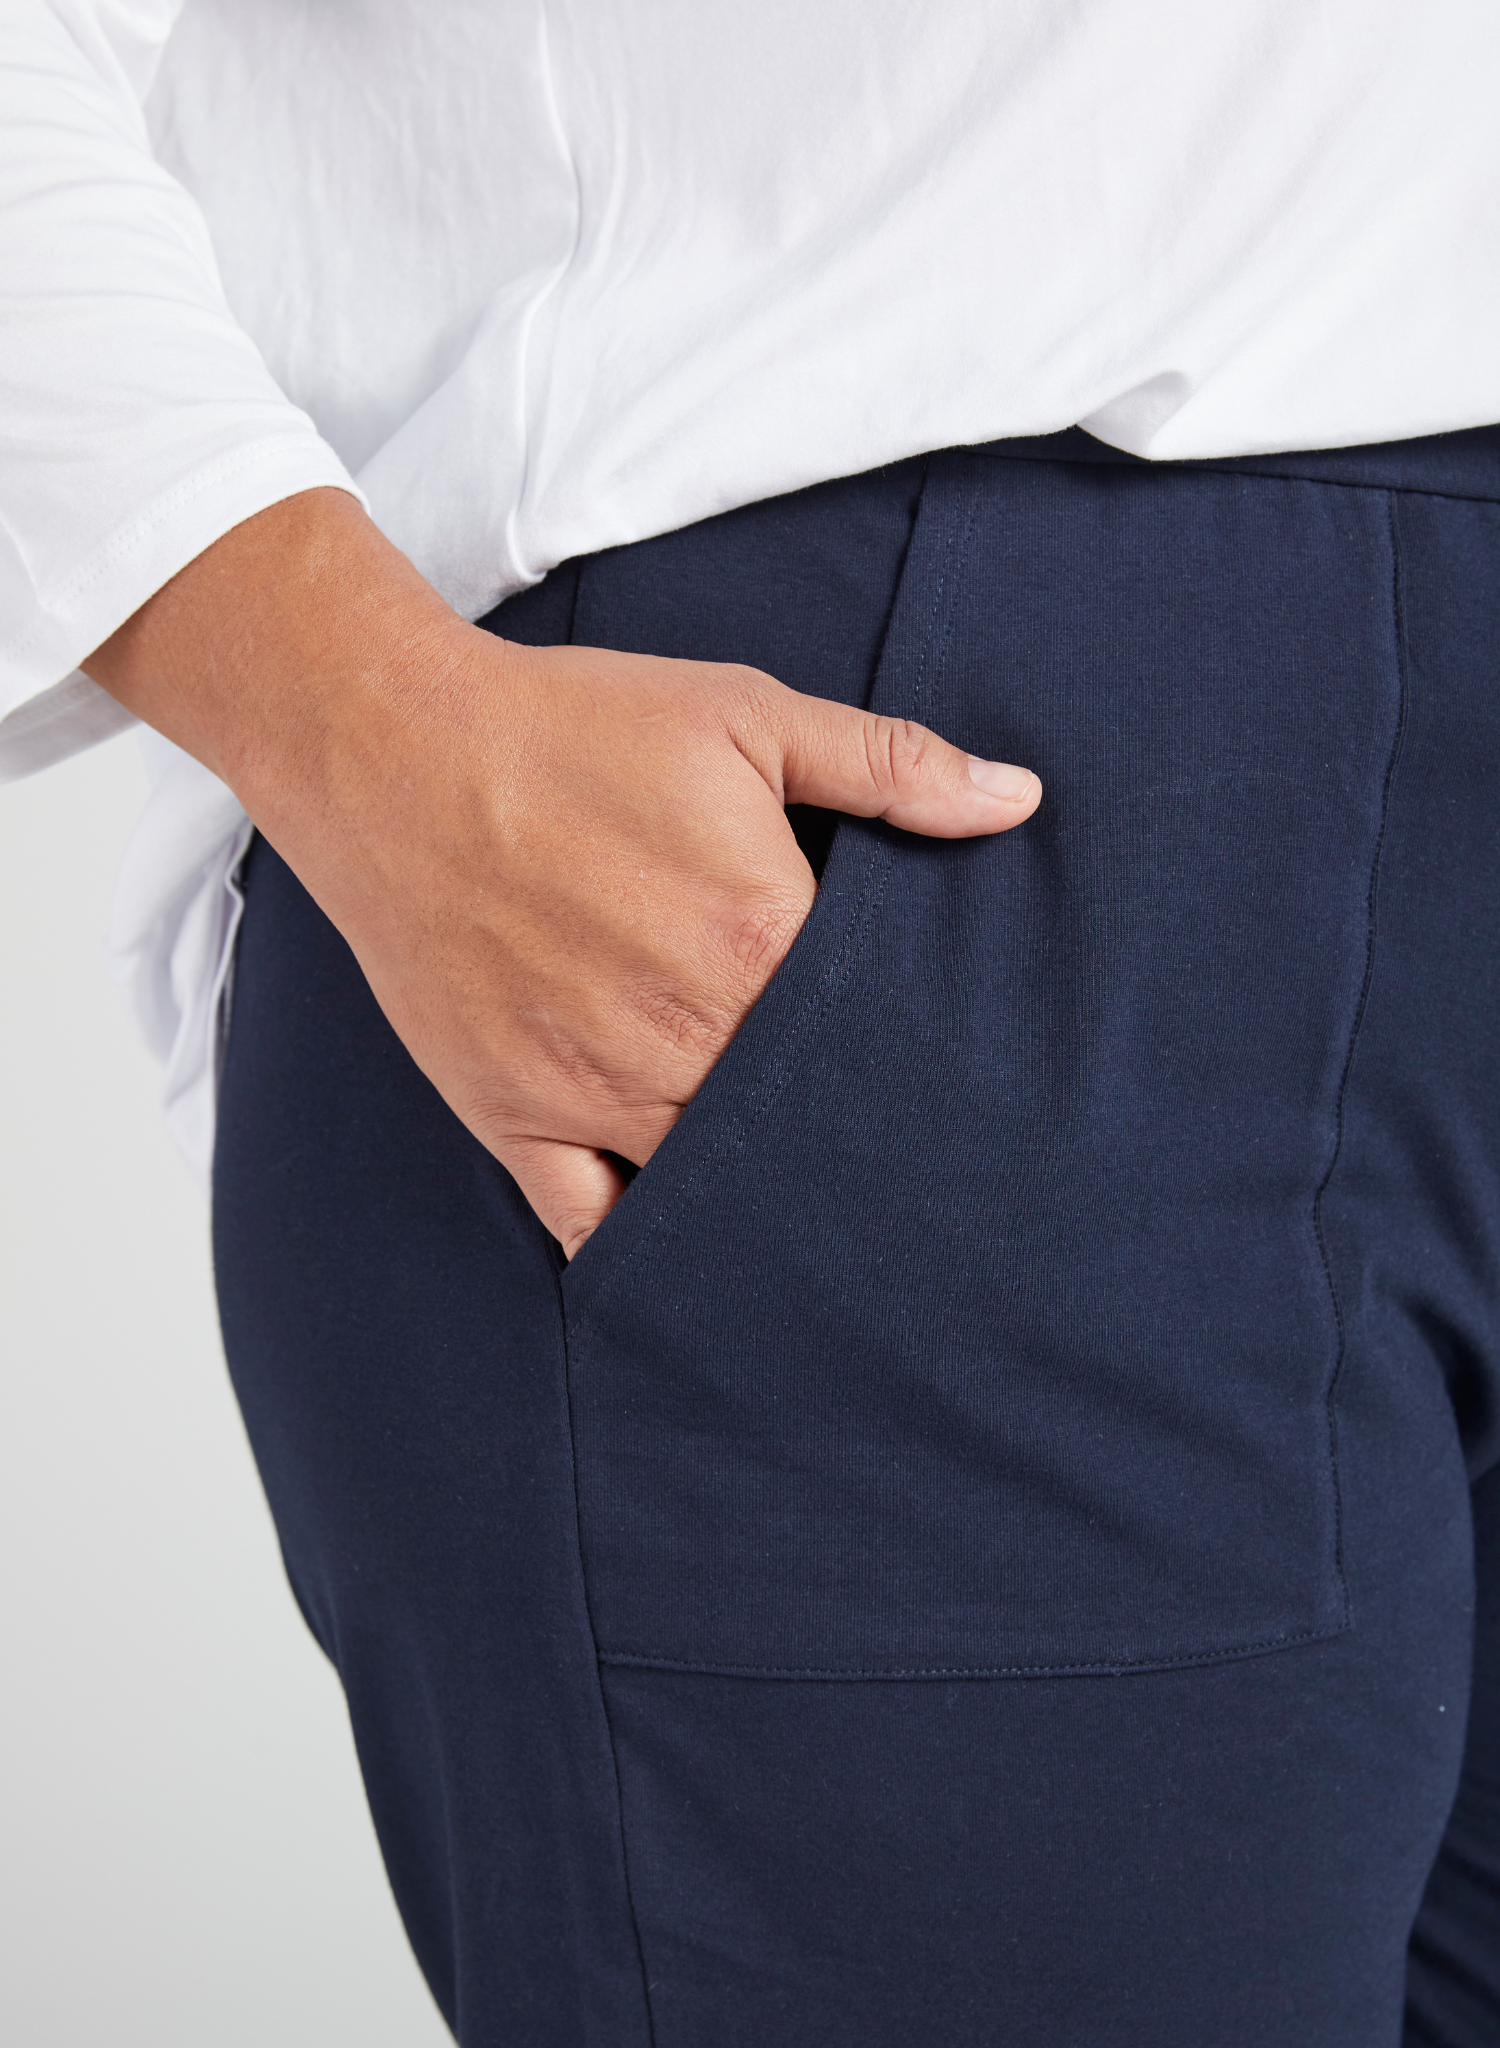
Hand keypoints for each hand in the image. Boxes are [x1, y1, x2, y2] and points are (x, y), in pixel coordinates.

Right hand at [86, 490, 1039, 1254]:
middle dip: (848, 1142)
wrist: (390, 749)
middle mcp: (683, 1032)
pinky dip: (641, 1242)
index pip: (873, 1042)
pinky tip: (687, 1250)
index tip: (947, 1088)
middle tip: (903, 1176)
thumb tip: (1018, 800)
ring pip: (710, 1184)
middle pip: (803, 1127)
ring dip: (764, 1197)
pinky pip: (589, 1221)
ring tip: (820, 1221)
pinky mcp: (513, 1113)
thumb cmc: (571, 726)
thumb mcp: (745, 714)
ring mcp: (593, 1087)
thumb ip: (889, 765)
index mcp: (755, 937)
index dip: (910, 1064)